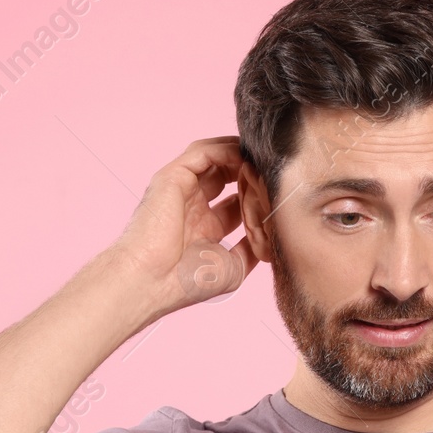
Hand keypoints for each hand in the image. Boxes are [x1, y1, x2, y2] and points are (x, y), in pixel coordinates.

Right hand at [111, 136, 259, 312]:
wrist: (153, 281)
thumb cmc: (185, 282)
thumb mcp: (231, 269)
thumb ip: (249, 249)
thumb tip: (270, 237)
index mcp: (204, 227)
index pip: (237, 201)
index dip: (259, 198)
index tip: (279, 200)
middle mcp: (193, 204)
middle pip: (230, 176)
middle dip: (253, 175)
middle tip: (275, 177)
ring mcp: (182, 188)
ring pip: (217, 159)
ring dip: (242, 159)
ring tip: (263, 163)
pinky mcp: (173, 176)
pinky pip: (204, 152)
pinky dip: (227, 151)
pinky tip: (246, 160)